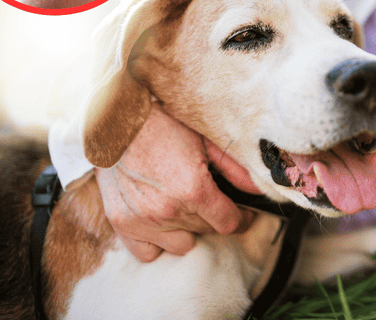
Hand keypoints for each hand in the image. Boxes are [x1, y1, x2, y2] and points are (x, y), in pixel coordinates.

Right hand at [94, 103, 258, 261]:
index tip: (243, 214)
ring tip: (184, 207)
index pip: (229, 223)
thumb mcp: (205, 141)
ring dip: (188, 229)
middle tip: (209, 198)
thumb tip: (257, 189)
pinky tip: (162, 222)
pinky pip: (149, 252)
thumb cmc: (163, 127)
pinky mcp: (123, 224)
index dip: (243, 220)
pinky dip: (158, 242)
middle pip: (207, 231)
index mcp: (193, 189)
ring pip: (182, 244)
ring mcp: (144, 220)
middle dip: (214, 217)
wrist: (117, 123)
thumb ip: (235, 169)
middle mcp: (169, 210)